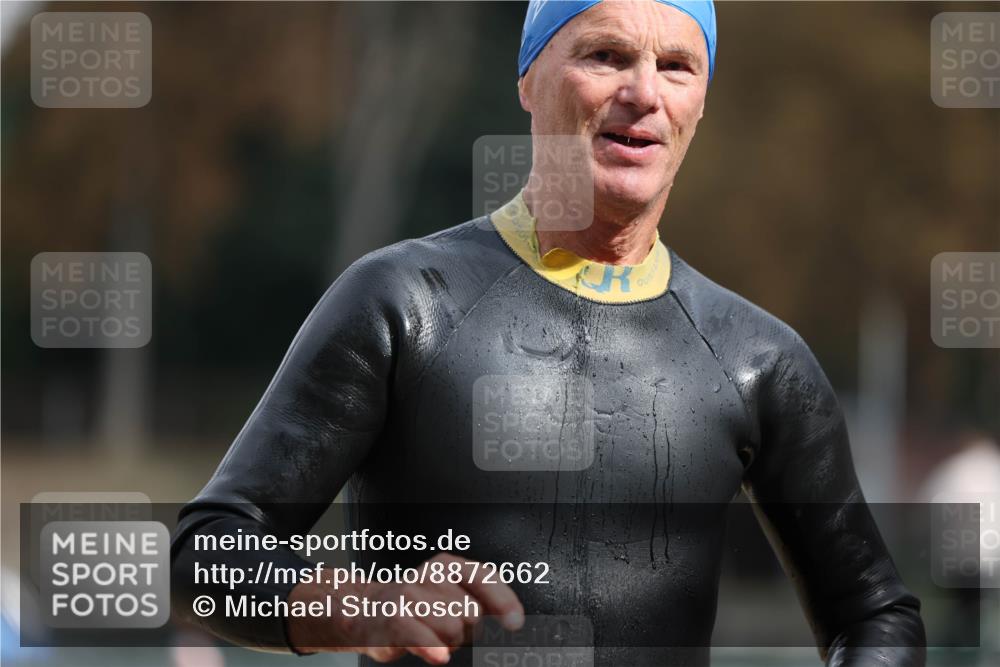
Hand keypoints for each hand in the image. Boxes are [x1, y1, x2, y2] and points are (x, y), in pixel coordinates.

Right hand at [287, 552, 524, 663]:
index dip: (503, 601)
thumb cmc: (416, 607)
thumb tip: (511, 622)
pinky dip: (431, 647)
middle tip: (448, 630)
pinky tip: (439, 656)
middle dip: (467, 631)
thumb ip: (483, 602)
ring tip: (432, 636)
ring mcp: (410, 595)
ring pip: (453, 629)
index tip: (514, 623)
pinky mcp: (394, 619)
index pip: (485, 578)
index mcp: (449, 566)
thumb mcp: (449, 595)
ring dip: (447, 642)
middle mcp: (430, 575)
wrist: (365, 612)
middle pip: (473, 613)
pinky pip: (420, 635)